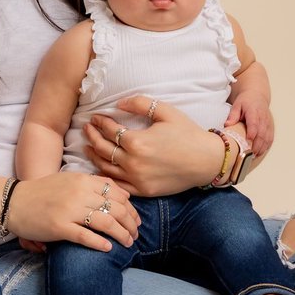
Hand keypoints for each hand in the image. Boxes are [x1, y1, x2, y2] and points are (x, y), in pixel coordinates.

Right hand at [7, 174, 139, 251]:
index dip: (130, 208)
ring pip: (105, 222)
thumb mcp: (69, 179)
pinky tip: (108, 249)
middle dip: (130, 223)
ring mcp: (69, 210)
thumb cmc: (42, 192)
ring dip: (121, 234)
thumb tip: (120, 193)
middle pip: (115, 208)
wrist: (13, 201)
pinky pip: (86, 236)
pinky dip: (100, 243)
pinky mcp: (59, 227)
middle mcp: (78, 193)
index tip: (136, 219)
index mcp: (82, 180)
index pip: (116, 193)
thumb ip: (93, 183)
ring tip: (128, 243)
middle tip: (135, 234)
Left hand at [85, 96, 221, 196]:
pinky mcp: (143, 191)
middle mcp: (133, 162)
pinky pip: (118, 184)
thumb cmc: (188, 133)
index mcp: (137, 141)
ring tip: (87, 147)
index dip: (100, 122)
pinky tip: (100, 169)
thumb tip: (118, 104)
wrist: (207, 160)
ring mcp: (137, 179)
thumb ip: (140, 103)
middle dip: (92, 137)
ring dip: (93, 156)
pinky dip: (106, 176)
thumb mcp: (165, 111)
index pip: (110, 131)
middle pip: (103, 149)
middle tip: (86, 129)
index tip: (95, 117)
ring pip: (106, 168)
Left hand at [225, 91, 273, 155]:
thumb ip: (233, 115)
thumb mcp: (237, 105)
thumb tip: (227, 125)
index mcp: (254, 111)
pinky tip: (259, 153)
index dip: (252, 132)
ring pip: (267, 137)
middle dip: (256, 144)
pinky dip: (265, 146)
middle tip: (249, 153)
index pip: (254, 123)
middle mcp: (263, 118)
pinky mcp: (270, 127)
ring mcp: (268, 123)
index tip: (248, 139)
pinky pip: (270, 138)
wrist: (257, 96)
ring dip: (261, 147)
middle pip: (262, 133)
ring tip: (253, 156)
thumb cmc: (245, 102)